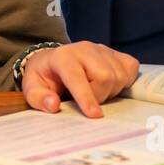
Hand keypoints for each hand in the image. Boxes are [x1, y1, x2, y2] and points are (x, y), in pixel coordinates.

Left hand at [19, 42, 138, 117]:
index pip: (77, 77)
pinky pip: (130, 68)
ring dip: (111, 92)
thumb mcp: (32, 89)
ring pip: (119, 76)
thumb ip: (39, 98)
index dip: (86, 97)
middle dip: (100, 96)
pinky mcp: (116, 53)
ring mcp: (102, 49)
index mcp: (62, 57)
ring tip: (95, 92)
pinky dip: (124, 82)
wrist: (54, 61)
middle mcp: (84, 49)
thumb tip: (53, 105)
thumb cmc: (44, 78)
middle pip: (105, 77)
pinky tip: (110, 85)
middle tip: (88, 102)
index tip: (95, 115)